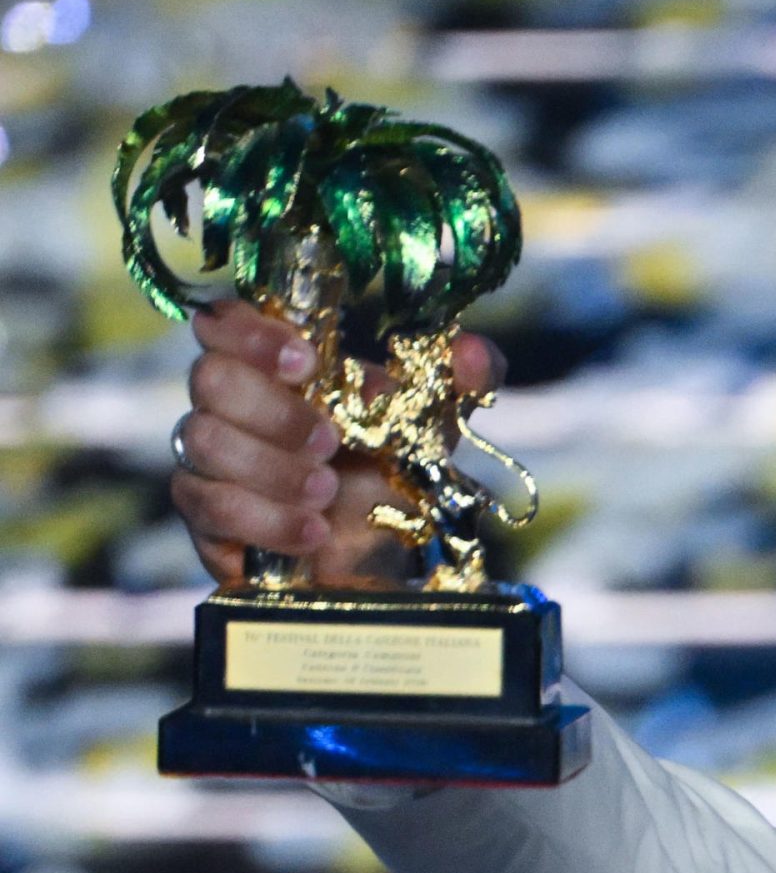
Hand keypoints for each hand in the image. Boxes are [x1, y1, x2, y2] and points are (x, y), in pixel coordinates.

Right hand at [172, 298, 506, 585]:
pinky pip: (208, 505)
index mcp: (272, 366)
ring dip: (271, 468)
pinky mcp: (203, 515)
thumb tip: (474, 353)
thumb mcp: (432, 425)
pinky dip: (265, 519)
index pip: (224, 321)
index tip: (306, 363)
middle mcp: (228, 403)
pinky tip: (312, 533)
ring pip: (203, 441)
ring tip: (327, 491)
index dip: (252, 334)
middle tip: (329, 440)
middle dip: (273, 410)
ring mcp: (208, 458)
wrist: (377, 551)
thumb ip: (458, 383)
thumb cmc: (389, 472)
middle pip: (209, 378)